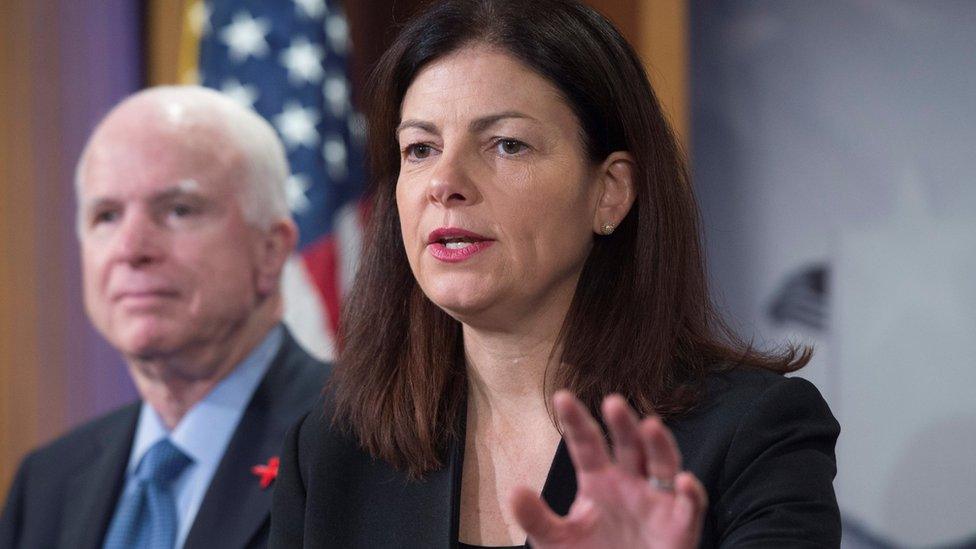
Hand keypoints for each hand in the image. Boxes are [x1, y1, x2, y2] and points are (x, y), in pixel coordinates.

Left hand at [511, 391, 707, 547]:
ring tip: (651, 425)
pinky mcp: (679, 526)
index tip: (561, 397)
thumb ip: (536, 518)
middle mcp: (629, 482)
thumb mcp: (557, 540)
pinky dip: (691, 493)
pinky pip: (690, 506)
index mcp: (598, 479)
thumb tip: (513, 491)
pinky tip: (683, 480)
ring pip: (662, 464)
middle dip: (622, 424)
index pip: (586, 443)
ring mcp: (656, 501)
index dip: (576, 421)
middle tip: (612, 402)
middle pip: (628, 445)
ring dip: (659, 445)